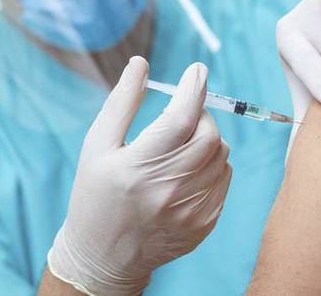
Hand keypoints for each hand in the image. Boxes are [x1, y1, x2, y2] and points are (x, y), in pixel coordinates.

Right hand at [47, 58, 231, 295]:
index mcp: (137, 169)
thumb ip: (121, 103)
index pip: (180, 119)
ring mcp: (190, 212)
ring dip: (208, 138)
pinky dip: (213, 163)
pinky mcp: (204, 224)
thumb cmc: (96, 193)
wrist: (103, 256)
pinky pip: (224, 178)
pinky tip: (188, 168)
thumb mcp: (97, 146)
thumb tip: (141, 63)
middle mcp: (167, 192)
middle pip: (208, 136)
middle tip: (185, 112)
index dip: (193, 88)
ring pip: (221, 155)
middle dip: (201, 114)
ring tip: (183, 142)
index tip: (196, 69)